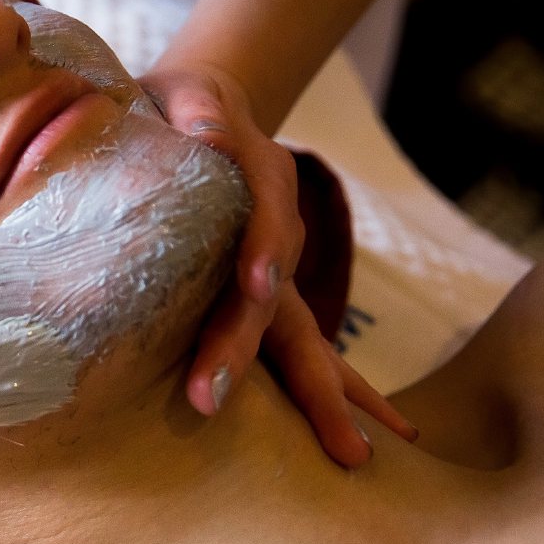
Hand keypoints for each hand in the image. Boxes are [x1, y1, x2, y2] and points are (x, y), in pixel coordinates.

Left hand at [140, 61, 413, 465]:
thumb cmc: (177, 106)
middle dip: (293, 365)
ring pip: (307, 339)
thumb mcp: (183, 93)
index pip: (263, 221)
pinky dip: (333, 391)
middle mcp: (278, 237)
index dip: (262, 251)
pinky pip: (302, 351)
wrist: (204, 114)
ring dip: (326, 395)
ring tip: (357, 451)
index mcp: (258, 183)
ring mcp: (276, 274)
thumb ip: (196, 111)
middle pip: (285, 305)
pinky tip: (367, 436)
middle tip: (248, 410)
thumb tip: (213, 134)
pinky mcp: (264, 302)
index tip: (255, 286)